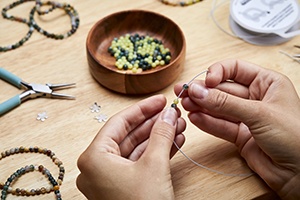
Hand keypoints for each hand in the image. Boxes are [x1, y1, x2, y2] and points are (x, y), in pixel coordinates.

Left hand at [76, 95, 185, 199]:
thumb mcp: (154, 165)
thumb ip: (161, 134)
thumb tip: (168, 113)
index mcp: (94, 158)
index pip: (119, 123)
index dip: (142, 109)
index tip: (160, 100)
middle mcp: (98, 167)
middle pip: (129, 135)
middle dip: (154, 123)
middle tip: (171, 112)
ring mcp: (110, 178)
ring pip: (136, 149)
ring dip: (158, 137)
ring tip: (178, 125)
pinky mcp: (123, 187)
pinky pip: (139, 163)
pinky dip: (156, 152)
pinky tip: (174, 141)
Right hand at [175, 59, 299, 198]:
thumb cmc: (295, 137)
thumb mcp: (259, 113)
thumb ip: (226, 103)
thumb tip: (199, 91)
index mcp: (267, 83)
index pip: (235, 69)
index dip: (218, 72)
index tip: (206, 81)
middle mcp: (256, 98)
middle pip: (223, 90)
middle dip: (203, 91)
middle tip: (184, 91)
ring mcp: (247, 117)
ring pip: (219, 108)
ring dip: (201, 106)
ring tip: (184, 104)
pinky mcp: (240, 135)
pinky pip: (220, 126)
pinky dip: (207, 122)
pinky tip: (194, 118)